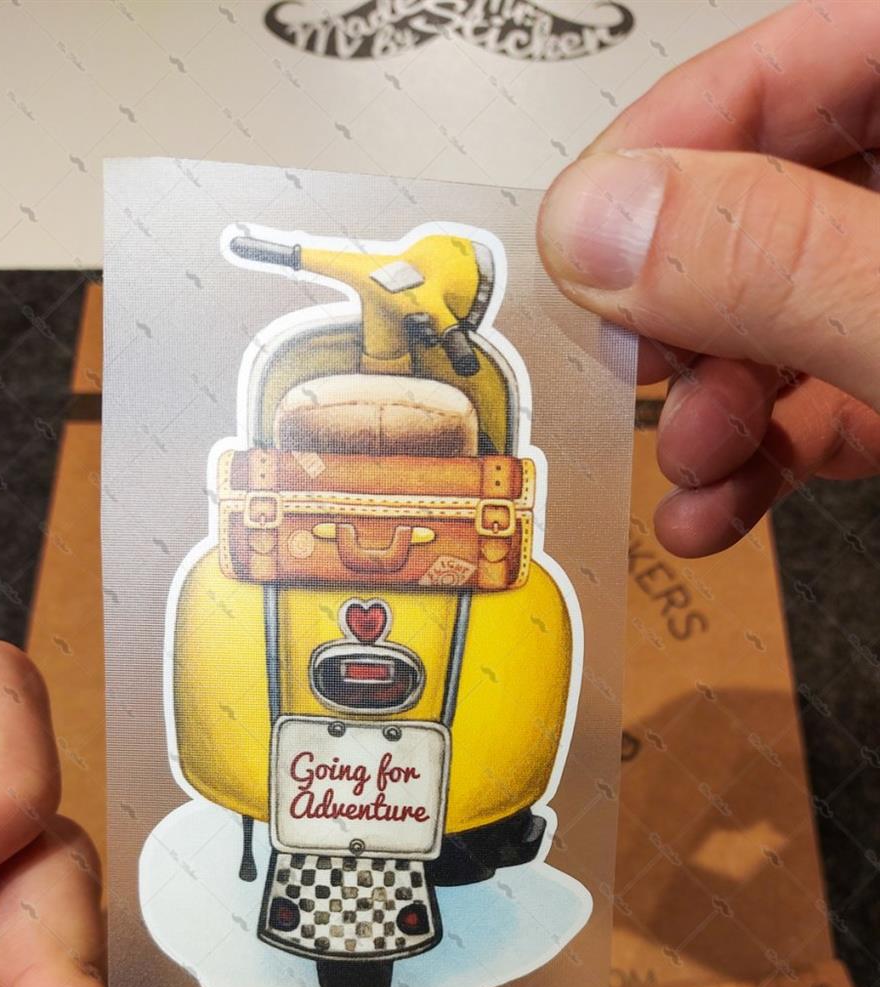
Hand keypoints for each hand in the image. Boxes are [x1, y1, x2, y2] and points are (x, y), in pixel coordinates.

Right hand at [537, 0, 879, 556]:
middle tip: (629, 367)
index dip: (668, 143)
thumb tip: (598, 226)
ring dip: (710, 406)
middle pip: (769, 199)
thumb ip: (776, 261)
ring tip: (687, 461)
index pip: (793, 57)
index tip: (579, 243)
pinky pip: (826, 397)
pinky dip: (763, 457)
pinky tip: (716, 509)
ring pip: (786, 314)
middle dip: (685, 314)